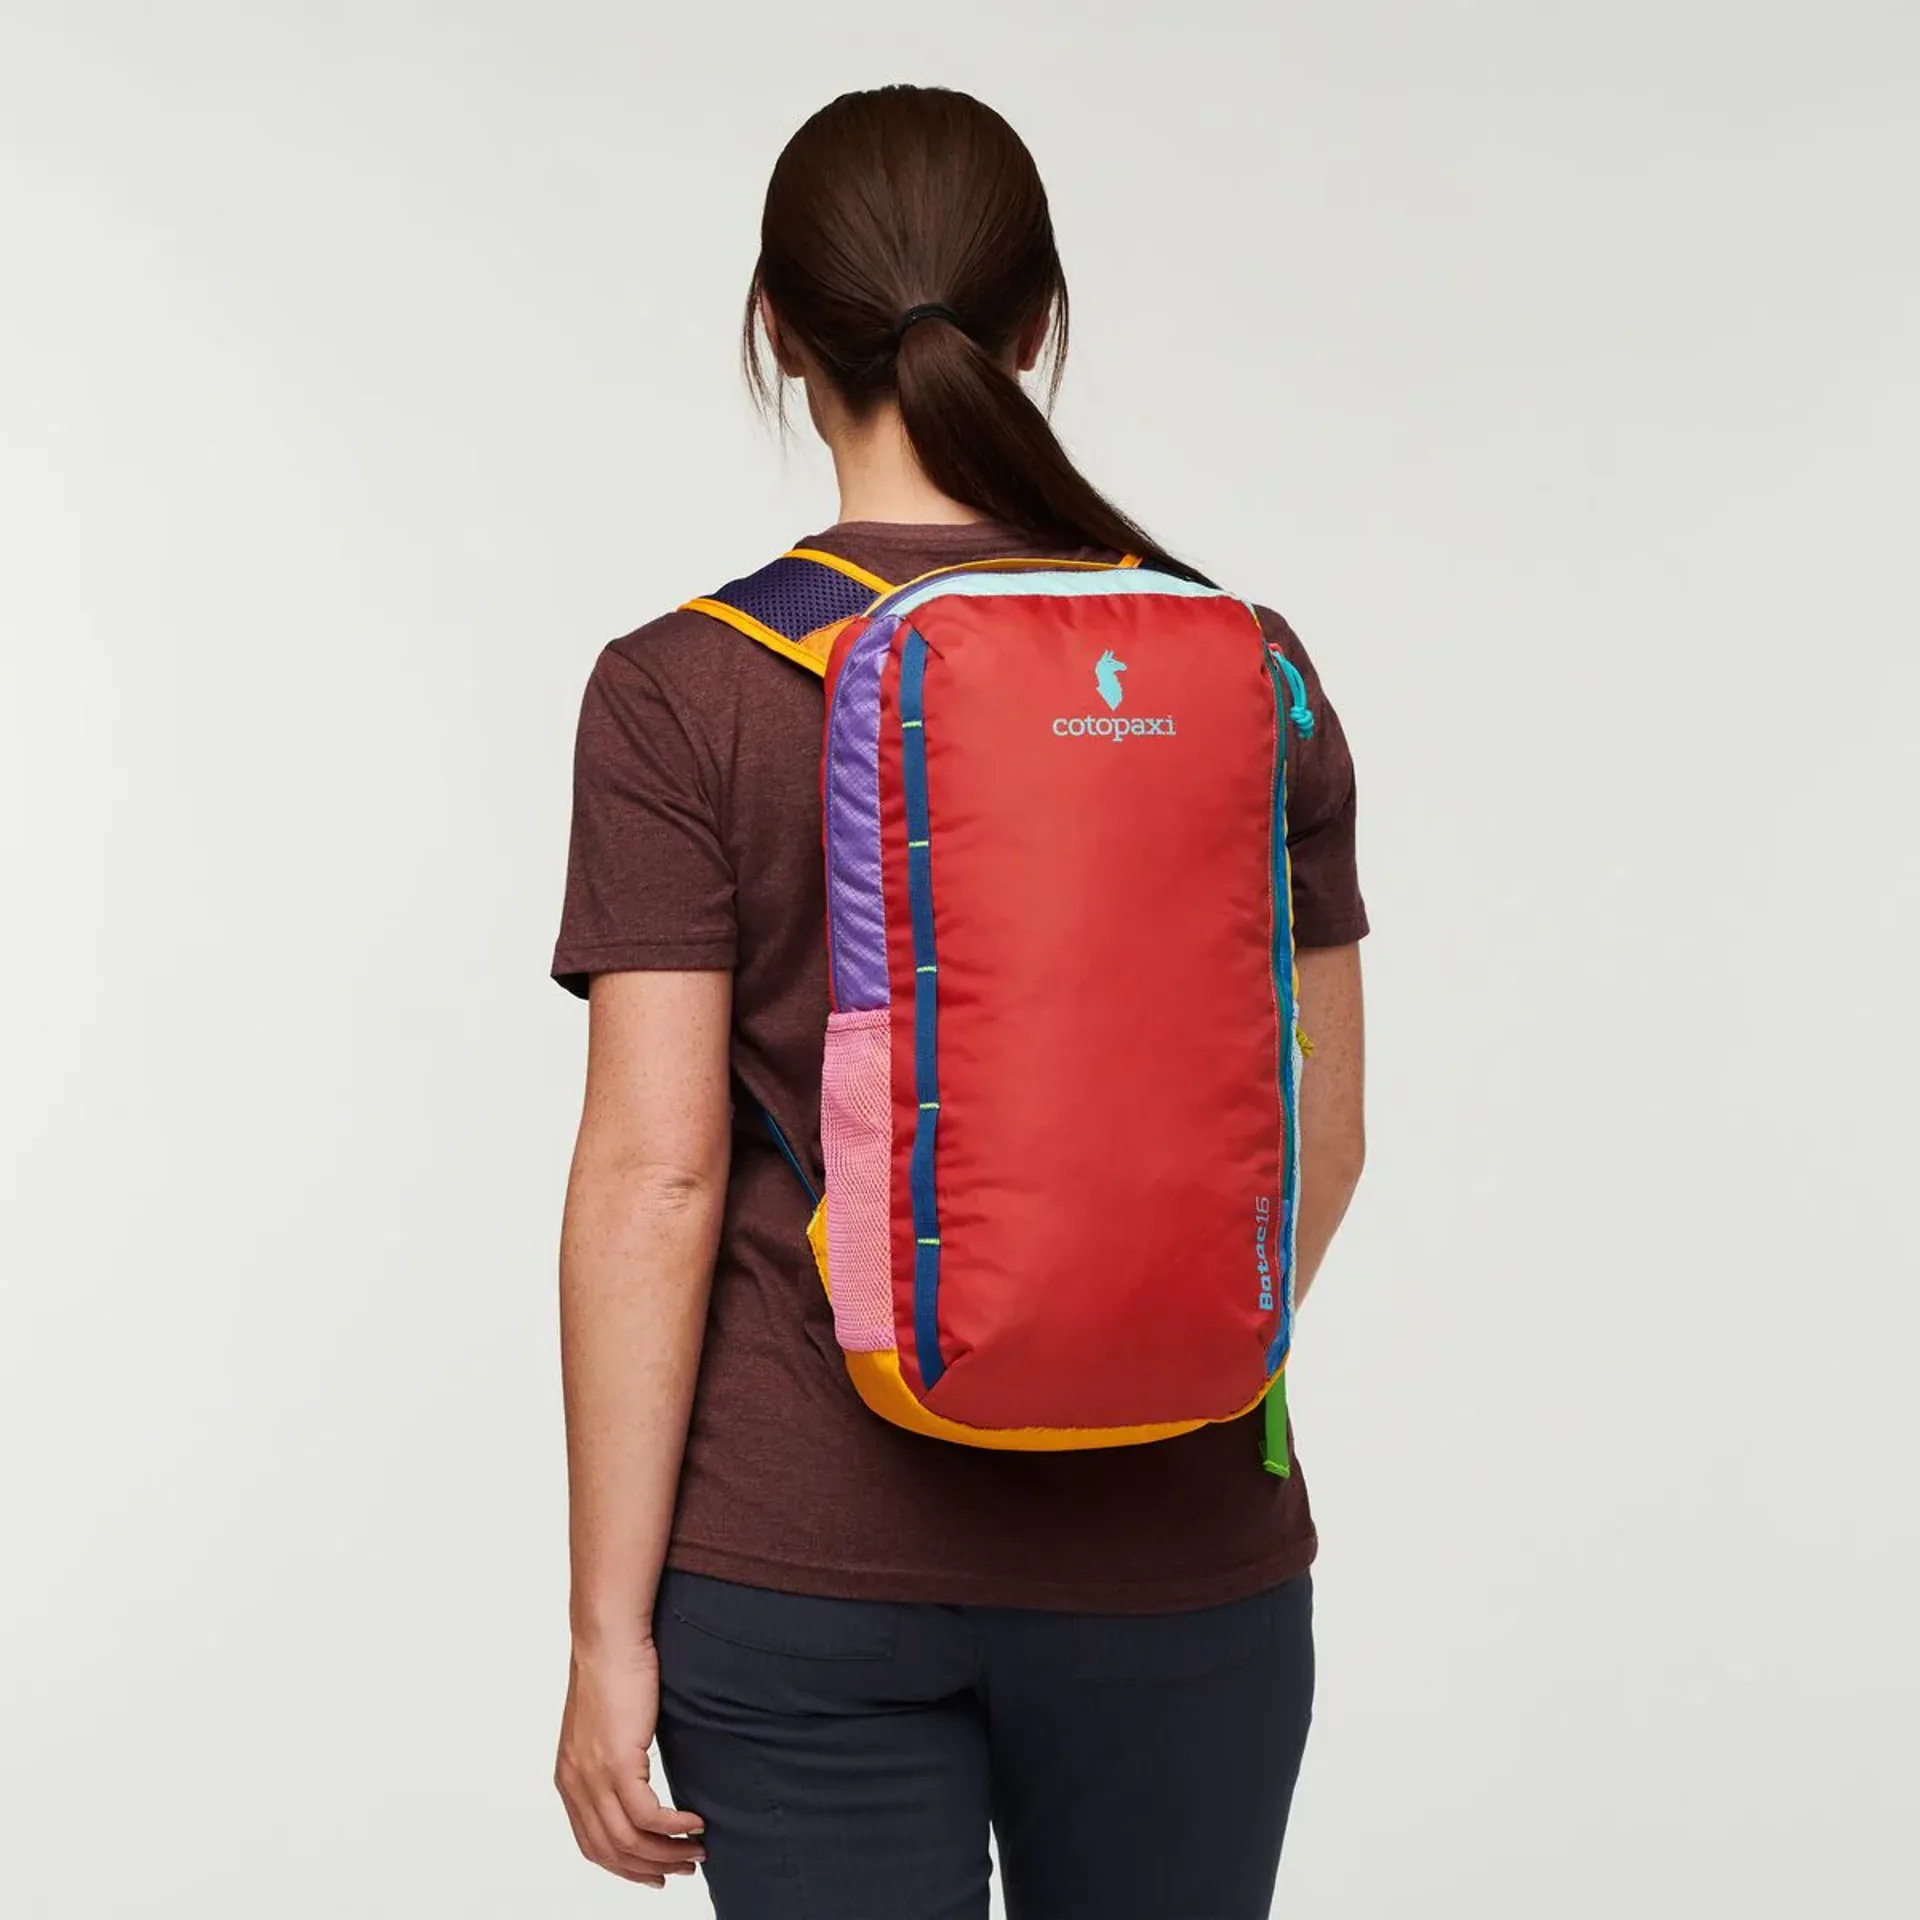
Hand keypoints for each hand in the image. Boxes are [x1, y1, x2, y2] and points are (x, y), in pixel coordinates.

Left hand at [555, 1635, 705, 1887]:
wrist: (608, 1637)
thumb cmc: (614, 1669)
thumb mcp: (608, 1725)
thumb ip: (614, 1758)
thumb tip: (639, 1780)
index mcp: (570, 1778)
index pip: (593, 1845)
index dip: (625, 1867)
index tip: (654, 1874)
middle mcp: (576, 1784)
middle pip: (611, 1851)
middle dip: (650, 1868)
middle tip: (684, 1868)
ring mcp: (594, 1776)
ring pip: (630, 1840)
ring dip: (667, 1852)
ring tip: (697, 1849)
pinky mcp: (617, 1762)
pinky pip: (648, 1815)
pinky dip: (674, 1826)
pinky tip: (696, 1821)